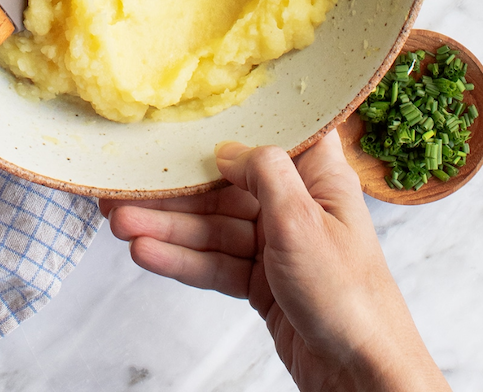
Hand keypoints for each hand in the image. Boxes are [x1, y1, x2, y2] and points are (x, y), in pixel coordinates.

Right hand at [101, 131, 450, 391]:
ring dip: (167, 226)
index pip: (270, 134)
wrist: (362, 376)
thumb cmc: (349, 295)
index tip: (184, 117)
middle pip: (225, 187)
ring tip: (120, 223)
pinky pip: (215, 262)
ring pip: (213, 227)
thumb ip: (264, 172)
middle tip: (126, 186)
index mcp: (318, 175)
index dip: (230, 123)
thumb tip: (227, 148)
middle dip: (175, 189)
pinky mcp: (262, 282)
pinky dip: (182, 259)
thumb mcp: (302, 219)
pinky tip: (146, 253)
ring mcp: (276, 245)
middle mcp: (295, 204)